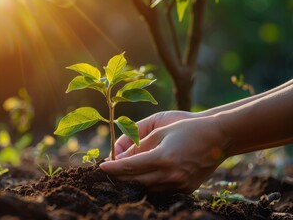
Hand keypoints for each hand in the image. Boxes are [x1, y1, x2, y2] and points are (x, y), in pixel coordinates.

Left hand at [100, 116, 228, 192]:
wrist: (218, 137)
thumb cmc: (187, 128)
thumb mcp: (160, 131)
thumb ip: (139, 145)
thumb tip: (120, 158)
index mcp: (164, 157)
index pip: (130, 167)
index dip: (113, 167)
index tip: (101, 166)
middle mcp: (171, 175)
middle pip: (135, 181)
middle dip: (119, 176)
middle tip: (109, 170)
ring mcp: (179, 185)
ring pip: (146, 188)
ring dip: (132, 181)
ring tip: (123, 173)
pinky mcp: (186, 189)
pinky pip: (160, 190)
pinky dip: (148, 184)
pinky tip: (143, 176)